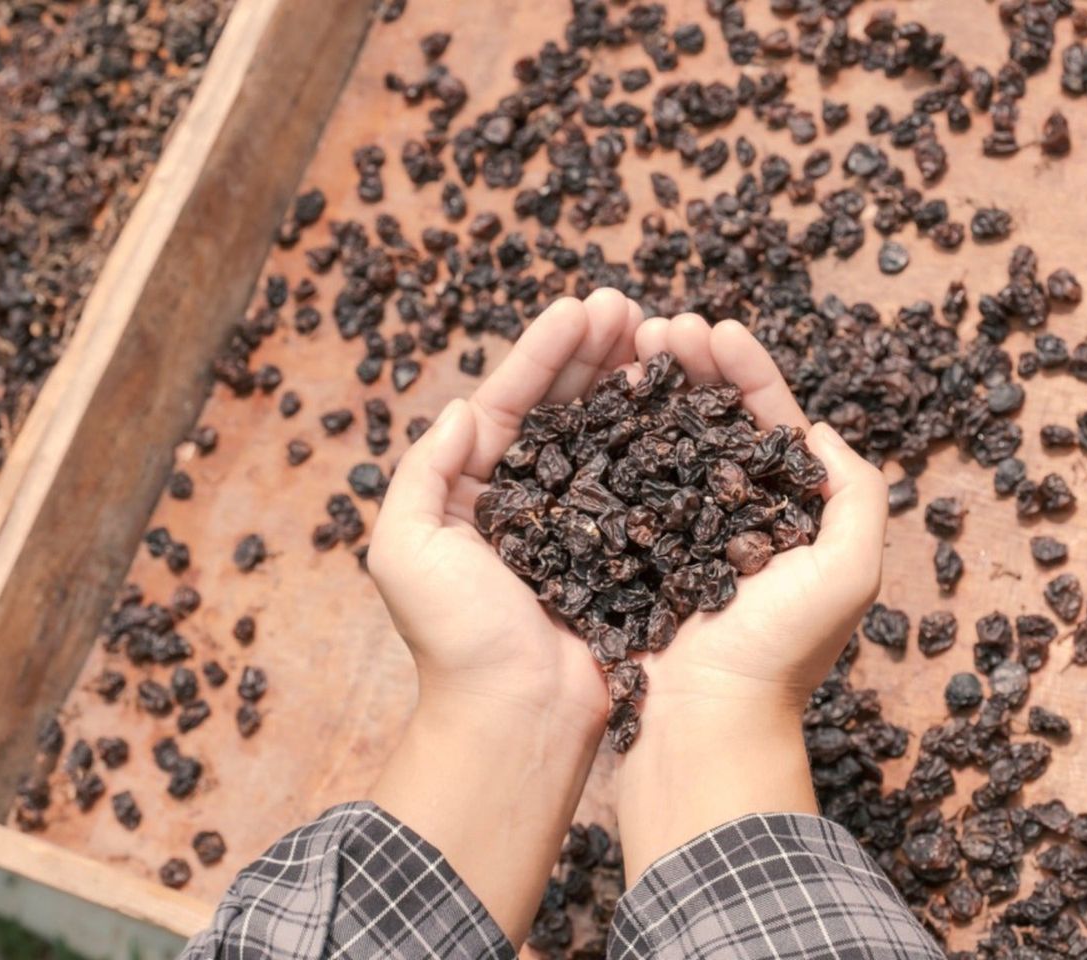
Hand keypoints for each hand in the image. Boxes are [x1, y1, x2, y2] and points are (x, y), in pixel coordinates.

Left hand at [365, 289, 642, 944]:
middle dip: (593, 353)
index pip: (508, 402)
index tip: (580, 307)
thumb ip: (423, 473)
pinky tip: (680, 402)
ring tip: (659, 335)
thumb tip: (461, 408)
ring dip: (628, 383)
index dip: (543, 352)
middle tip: (630, 308)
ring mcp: (578, 525)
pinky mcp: (620, 552)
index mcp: (472, 492)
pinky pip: (641, 483)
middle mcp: (526, 500)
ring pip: (606, 435)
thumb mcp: (407, 550)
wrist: (517, 719)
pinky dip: (658, 440)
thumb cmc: (456, 641)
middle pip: (562, 408)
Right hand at [616, 312, 888, 879]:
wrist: (703, 721)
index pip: (770, 421)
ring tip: (628, 347)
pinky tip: (598, 403)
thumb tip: (820, 433)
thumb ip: (856, 493)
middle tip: (660, 326)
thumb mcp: (849, 570)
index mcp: (789, 512)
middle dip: (692, 366)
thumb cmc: (778, 651)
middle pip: (713, 420)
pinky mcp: (635, 550)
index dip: (745, 370)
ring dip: (652, 390)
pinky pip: (625, 482)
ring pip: (665, 441)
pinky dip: (614, 439)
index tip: (715, 327)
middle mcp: (736, 515)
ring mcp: (681, 530)